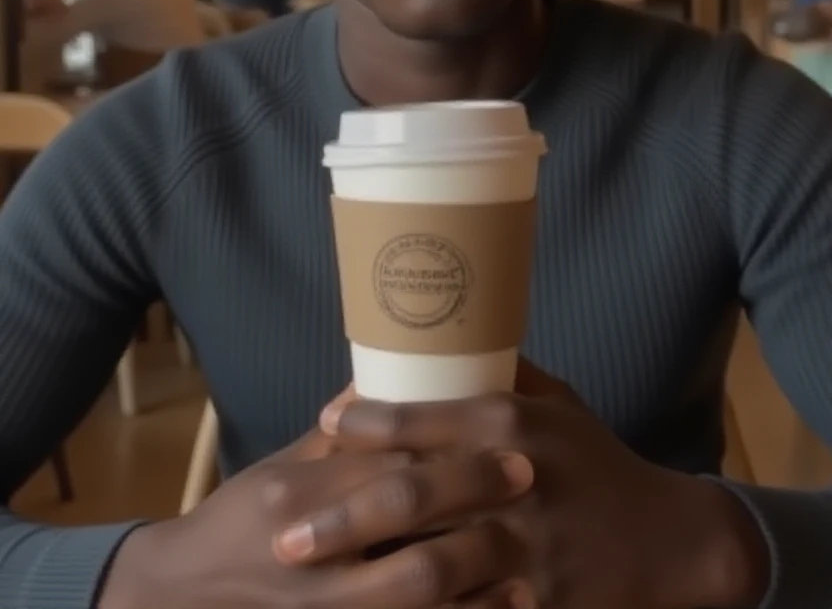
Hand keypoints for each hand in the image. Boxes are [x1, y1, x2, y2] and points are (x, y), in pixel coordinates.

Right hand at [100, 422, 531, 608]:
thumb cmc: (240, 521)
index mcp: (294, 493)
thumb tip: (391, 376)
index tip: (499, 429)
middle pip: (404, 516)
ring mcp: (325, 606)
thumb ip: (340, 437)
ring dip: (477, 574)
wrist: (184, 595)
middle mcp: (308, 549)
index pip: (380, 459)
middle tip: (526, 473)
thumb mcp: (280, 468)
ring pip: (413, 591)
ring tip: (528, 558)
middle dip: (468, 493)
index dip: (443, 445)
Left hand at [315, 375, 770, 608]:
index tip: (323, 421)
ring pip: (435, 564)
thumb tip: (442, 344)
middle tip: (284, 536)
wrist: (670, 539)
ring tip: (315, 587)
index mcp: (512, 421)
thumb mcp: (559, 403)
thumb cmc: (598, 462)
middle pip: (414, 494)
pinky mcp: (540, 600)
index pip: (424, 414)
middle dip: (343, 516)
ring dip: (370, 577)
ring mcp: (528, 546)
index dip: (367, 420)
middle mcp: (514, 478)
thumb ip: (502, 374)